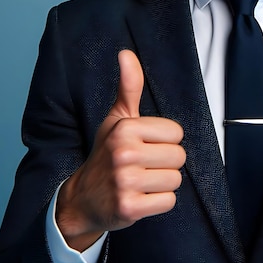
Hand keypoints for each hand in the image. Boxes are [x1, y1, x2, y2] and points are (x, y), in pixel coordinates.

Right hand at [57, 49, 185, 250]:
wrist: (83, 199)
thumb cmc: (107, 153)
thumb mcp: (117, 118)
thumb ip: (129, 86)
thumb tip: (126, 53)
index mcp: (125, 128)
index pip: (177, 133)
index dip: (165, 141)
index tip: (145, 146)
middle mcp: (124, 153)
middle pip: (179, 157)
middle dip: (166, 163)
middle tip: (143, 166)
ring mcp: (125, 182)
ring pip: (175, 180)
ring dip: (162, 184)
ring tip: (142, 181)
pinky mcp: (129, 209)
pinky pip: (168, 202)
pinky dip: (159, 203)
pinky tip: (141, 198)